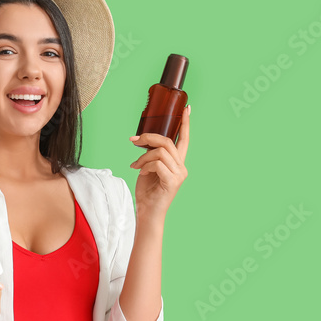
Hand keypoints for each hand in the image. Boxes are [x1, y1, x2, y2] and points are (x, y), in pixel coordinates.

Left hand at [129, 104, 189, 220]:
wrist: (147, 212)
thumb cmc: (147, 192)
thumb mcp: (148, 168)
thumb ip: (151, 155)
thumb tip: (142, 140)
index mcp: (177, 163)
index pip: (184, 140)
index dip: (185, 124)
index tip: (187, 108)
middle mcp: (181, 167)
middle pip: (167, 142)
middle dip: (148, 138)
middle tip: (133, 141)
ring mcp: (179, 175)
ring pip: (160, 152)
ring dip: (143, 157)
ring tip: (136, 166)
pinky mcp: (172, 181)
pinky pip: (157, 164)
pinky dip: (145, 166)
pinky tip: (142, 174)